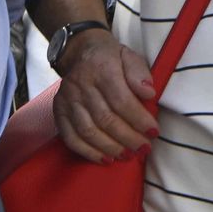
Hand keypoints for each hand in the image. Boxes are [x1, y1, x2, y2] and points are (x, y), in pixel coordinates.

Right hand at [52, 29, 158, 162]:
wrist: (80, 52)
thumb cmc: (111, 58)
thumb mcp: (129, 56)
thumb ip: (140, 73)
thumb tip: (149, 93)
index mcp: (101, 68)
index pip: (121, 100)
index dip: (138, 119)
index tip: (154, 132)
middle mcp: (81, 85)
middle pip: (105, 118)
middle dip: (127, 138)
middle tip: (144, 148)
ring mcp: (67, 99)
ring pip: (88, 131)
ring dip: (110, 147)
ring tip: (128, 156)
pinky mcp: (58, 110)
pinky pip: (70, 137)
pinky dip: (87, 152)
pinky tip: (105, 159)